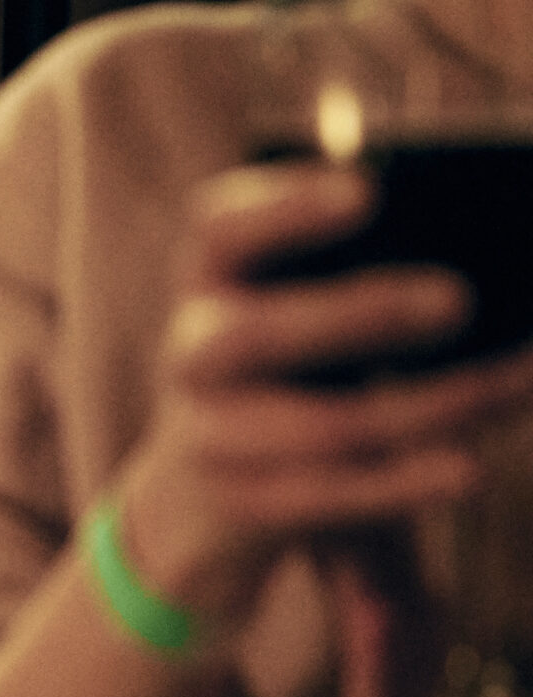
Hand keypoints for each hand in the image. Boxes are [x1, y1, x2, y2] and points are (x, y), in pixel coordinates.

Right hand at [117, 159, 532, 626]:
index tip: (367, 191)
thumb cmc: (281, 378)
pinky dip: (405, 484)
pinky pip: (333, 496)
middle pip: (256, 334)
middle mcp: (195, 356)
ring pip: (323, 427)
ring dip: (433, 407)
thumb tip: (467, 286)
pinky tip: (466, 470)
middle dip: (357, 317)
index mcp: (209, 285)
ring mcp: (212, 436)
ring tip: (515, 386)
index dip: (283, 209)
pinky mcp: (247, 505)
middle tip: (456, 301)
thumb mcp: (292, 316)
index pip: (220, 231)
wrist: (198, 498)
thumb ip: (356, 282)